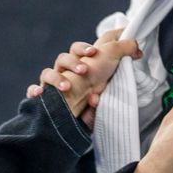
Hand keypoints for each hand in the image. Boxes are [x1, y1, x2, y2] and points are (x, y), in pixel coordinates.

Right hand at [27, 31, 141, 122]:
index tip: (94, 52)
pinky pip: (34, 91)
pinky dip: (35, 91)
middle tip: (84, 71)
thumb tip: (139, 47)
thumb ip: (125, 55)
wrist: (78, 126)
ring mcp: (54, 86)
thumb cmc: (95, 99)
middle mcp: (67, 73)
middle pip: (63, 58)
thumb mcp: (113, 78)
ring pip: (48, 73)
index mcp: (82, 65)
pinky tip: (39, 95)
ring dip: (57, 78)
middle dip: (73, 62)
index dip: (85, 48)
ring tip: (67, 88)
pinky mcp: (46, 100)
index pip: (79, 49)